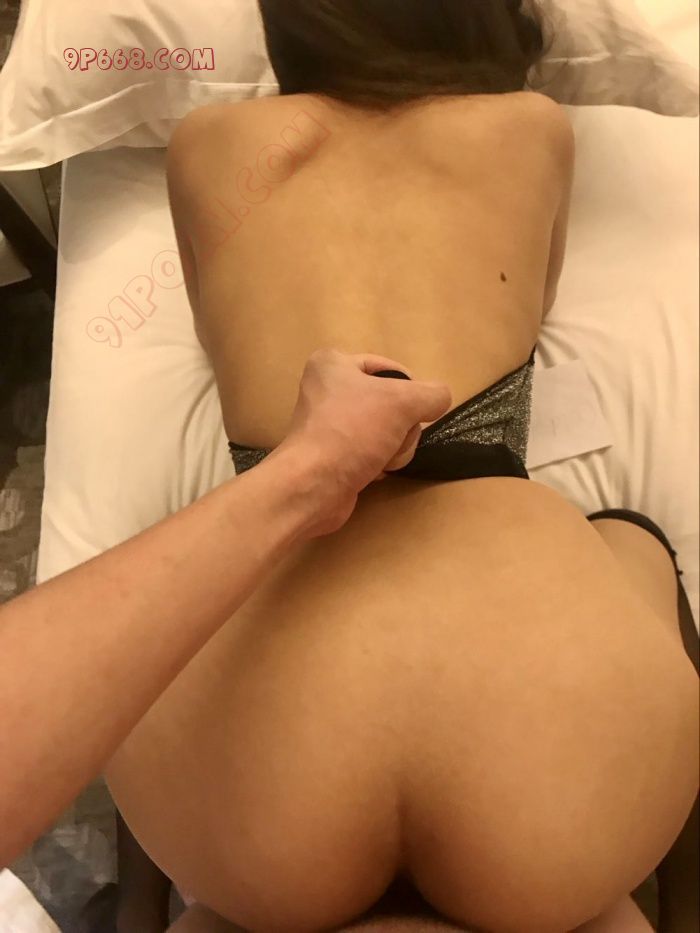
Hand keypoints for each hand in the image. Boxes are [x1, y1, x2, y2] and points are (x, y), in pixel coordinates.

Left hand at [277, 348, 451, 536]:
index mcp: (333, 364)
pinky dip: (378, 462)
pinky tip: (371, 471)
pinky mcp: (332, 455)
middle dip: (401, 425)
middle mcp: (326, 390)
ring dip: (393, 447)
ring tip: (381, 458)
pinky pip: (372, 451)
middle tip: (392, 438)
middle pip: (391, 402)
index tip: (414, 411)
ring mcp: (329, 425)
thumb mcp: (403, 402)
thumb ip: (432, 394)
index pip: (392, 369)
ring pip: (386, 430)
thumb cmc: (352, 432)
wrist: (313, 486)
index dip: (410, 391)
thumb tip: (440, 399)